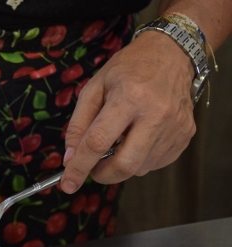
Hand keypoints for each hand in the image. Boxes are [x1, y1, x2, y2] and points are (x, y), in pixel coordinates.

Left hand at [60, 31, 196, 193]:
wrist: (171, 54)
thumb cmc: (127, 69)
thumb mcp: (94, 88)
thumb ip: (78, 124)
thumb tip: (70, 159)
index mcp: (129, 97)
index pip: (98, 142)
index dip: (80, 167)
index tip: (67, 185)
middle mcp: (156, 115)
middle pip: (124, 165)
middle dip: (103, 175)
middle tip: (93, 168)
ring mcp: (175, 127)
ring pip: (140, 168)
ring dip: (121, 164)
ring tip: (120, 140)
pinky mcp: (185, 136)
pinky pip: (156, 163)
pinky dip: (139, 160)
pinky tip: (137, 139)